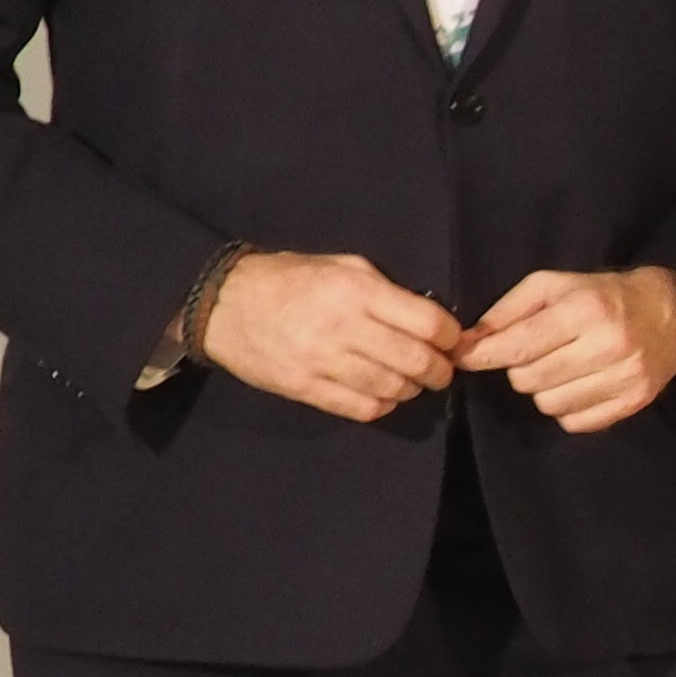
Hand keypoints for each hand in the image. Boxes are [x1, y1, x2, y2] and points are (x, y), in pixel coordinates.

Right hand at [197, 249, 459, 422]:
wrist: (222, 304)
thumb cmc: (290, 279)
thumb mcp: (342, 267)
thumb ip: (385, 289)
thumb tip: (429, 316)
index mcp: (357, 291)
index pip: (428, 322)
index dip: (451, 336)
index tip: (452, 341)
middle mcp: (343, 327)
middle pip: (416, 360)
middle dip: (440, 370)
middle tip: (442, 371)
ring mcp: (322, 361)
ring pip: (392, 388)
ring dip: (412, 390)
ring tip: (412, 382)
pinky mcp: (304, 388)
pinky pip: (361, 409)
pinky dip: (382, 405)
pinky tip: (384, 395)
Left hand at [460, 265, 675, 434]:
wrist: (672, 312)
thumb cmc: (603, 295)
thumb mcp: (555, 285)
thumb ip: (509, 309)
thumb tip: (469, 342)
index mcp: (584, 310)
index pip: (519, 346)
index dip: (484, 355)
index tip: (464, 357)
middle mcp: (606, 346)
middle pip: (530, 379)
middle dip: (519, 369)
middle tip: (532, 355)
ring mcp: (623, 378)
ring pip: (549, 404)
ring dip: (544, 390)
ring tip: (559, 370)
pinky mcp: (634, 402)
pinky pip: (576, 422)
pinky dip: (567, 408)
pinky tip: (578, 386)